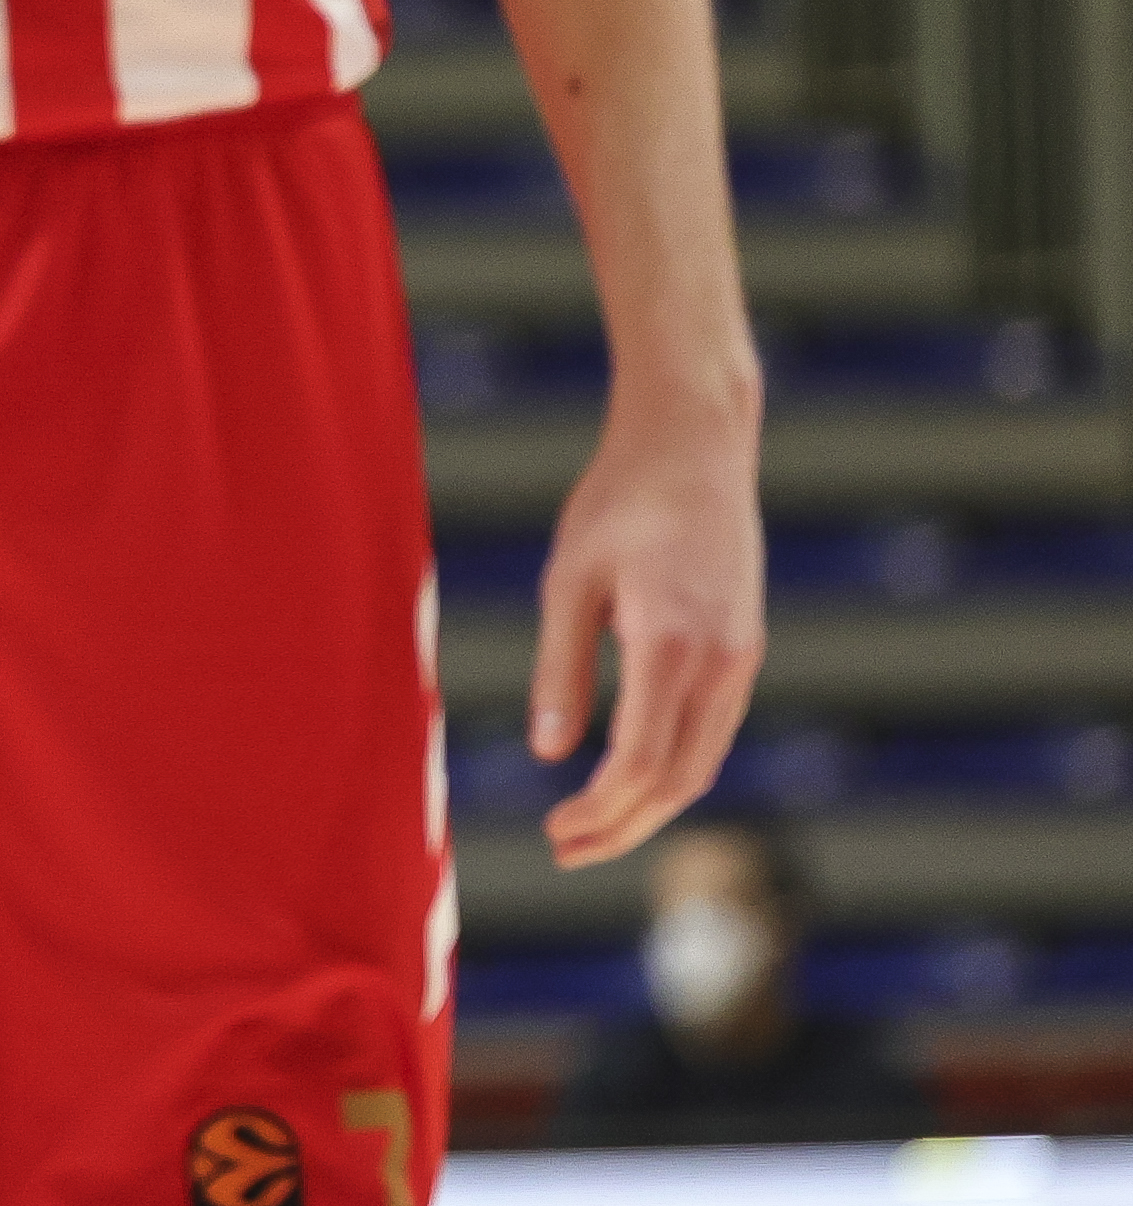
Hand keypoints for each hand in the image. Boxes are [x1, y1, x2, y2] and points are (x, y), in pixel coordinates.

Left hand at [531, 373, 764, 866]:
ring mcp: (742, 657)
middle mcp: (721, 662)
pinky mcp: (745, 648)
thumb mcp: (569, 579)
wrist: (695, 445)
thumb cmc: (620, 501)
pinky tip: (631, 777)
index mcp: (672, 645)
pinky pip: (713, 730)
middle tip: (563, 850)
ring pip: (703, 762)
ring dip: (650, 806)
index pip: (640, 762)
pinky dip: (674, 767)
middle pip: (678, 780)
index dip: (599, 811)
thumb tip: (548, 751)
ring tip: (590, 827)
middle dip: (622, 827)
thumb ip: (561, 668)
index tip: (554, 832)